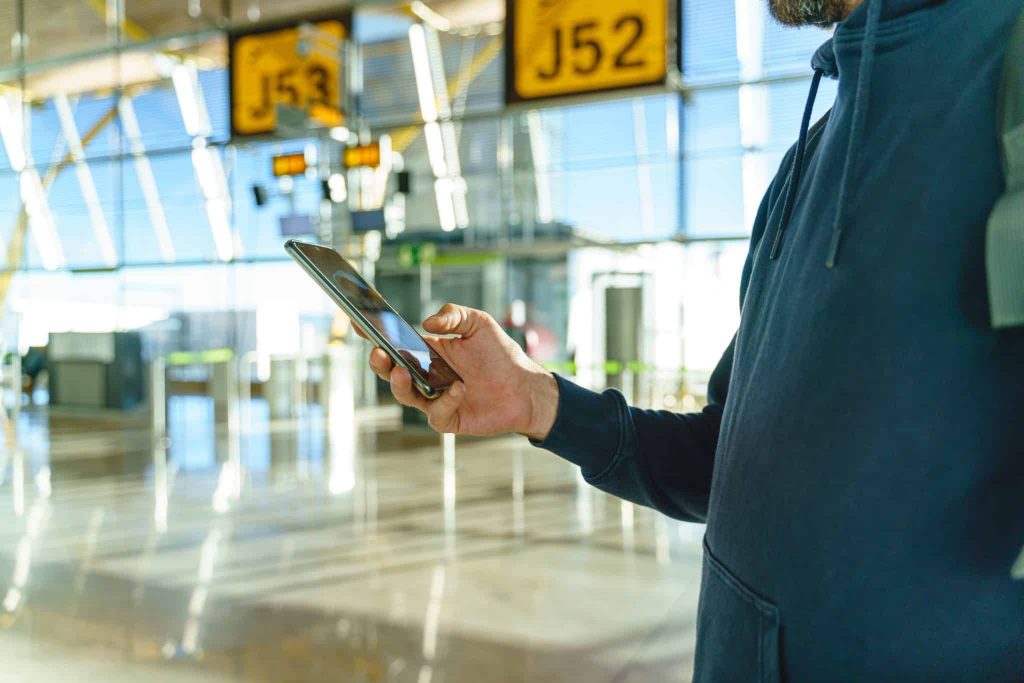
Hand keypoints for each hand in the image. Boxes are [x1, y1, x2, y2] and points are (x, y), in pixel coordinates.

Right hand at [368, 304, 558, 438]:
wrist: (526, 386)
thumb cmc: (501, 354)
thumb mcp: (479, 323)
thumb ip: (453, 315)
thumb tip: (427, 323)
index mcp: (427, 351)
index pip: (395, 342)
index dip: (376, 334)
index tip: (360, 323)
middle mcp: (426, 375)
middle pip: (392, 372)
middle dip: (380, 363)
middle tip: (377, 352)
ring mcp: (435, 398)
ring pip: (406, 395)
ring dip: (401, 384)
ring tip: (404, 371)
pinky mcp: (449, 418)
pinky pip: (436, 413)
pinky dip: (445, 401)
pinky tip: (458, 388)